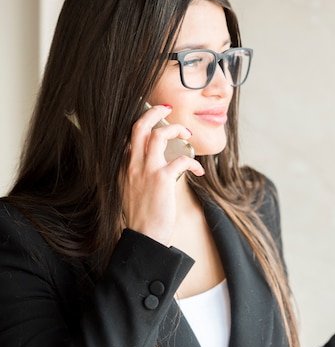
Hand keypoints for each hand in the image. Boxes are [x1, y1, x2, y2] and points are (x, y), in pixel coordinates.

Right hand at [122, 104, 204, 244]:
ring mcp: (145, 171)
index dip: (143, 123)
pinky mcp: (162, 179)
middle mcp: (130, 165)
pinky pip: (182, 159)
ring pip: (159, 135)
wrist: (143, 238)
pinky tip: (199, 170)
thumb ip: (137, 174)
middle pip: (139, 126)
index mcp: (122, 167)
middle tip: (167, 108)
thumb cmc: (142, 218)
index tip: (155, 118)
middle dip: (154, 111)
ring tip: (187, 135)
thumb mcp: (131, 191)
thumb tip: (154, 165)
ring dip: (176, 130)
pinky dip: (194, 162)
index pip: (129, 136)